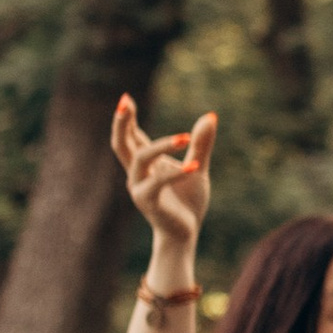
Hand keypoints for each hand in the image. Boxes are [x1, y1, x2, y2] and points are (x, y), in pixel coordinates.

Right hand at [114, 95, 214, 254]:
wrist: (186, 234)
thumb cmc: (188, 202)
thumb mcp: (197, 168)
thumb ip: (200, 144)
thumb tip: (210, 115)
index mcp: (145, 164)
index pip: (132, 137)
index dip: (127, 119)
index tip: (125, 99)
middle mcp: (137, 174)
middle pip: (121, 144)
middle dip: (121, 123)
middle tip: (125, 102)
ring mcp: (140, 187)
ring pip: (140, 158)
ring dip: (161, 145)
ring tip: (185, 138)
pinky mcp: (148, 202)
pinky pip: (158, 182)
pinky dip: (176, 173)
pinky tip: (195, 167)